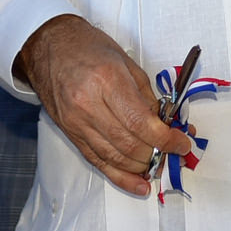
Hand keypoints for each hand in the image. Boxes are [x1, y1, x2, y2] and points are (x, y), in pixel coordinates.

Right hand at [13, 15, 191, 196]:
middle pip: (128, 144)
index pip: (140, 122)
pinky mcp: (70, 134)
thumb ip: (147, 97)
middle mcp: (89, 105)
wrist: (49, 47)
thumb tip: (166, 125)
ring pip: (114, 157)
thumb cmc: (89, 48)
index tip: (181, 144)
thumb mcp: (127, 63)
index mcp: (107, 81)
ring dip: (141, 167)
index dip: (165, 140)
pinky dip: (120, 176)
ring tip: (160, 166)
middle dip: (157, 155)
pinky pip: (97, 161)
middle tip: (174, 154)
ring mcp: (76, 122)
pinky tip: (138, 184)